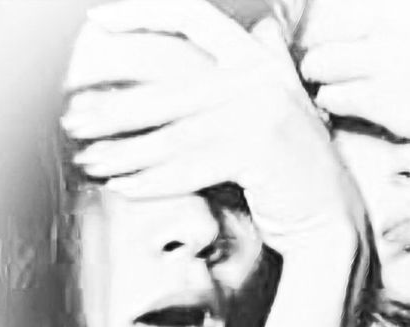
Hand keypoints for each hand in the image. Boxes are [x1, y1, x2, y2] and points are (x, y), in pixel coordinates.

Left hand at [62, 0, 361, 254]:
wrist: (333, 222)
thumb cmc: (298, 175)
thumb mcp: (285, 112)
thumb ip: (264, 73)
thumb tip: (260, 29)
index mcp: (261, 64)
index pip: (197, 18)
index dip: (145, 13)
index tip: (98, 22)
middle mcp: (260, 81)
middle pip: (169, 91)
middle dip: (116, 112)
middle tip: (76, 126)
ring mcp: (260, 114)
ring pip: (174, 134)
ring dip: (125, 153)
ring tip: (91, 163)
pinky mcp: (256, 151)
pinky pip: (189, 167)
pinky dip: (153, 181)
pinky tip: (123, 188)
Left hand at [300, 0, 409, 166]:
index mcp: (406, 3)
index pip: (348, 2)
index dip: (343, 14)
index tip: (348, 27)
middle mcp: (387, 27)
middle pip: (326, 26)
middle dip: (322, 40)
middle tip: (327, 52)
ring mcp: (379, 65)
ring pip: (319, 62)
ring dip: (319, 69)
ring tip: (325, 76)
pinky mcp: (378, 103)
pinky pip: (332, 97)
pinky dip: (329, 98)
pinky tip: (338, 99)